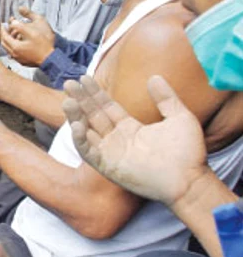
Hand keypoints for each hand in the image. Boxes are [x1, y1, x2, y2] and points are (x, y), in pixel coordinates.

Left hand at [1, 7, 55, 66]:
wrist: (51, 58)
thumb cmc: (44, 45)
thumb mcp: (32, 31)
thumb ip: (20, 25)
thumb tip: (13, 22)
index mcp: (15, 47)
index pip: (4, 36)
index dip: (3, 28)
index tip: (3, 23)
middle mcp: (14, 54)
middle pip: (4, 43)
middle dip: (4, 34)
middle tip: (6, 29)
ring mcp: (19, 59)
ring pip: (9, 48)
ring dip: (9, 40)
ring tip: (13, 34)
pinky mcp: (23, 61)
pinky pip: (14, 53)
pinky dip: (14, 46)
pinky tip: (19, 42)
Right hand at [62, 75, 207, 205]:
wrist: (189, 180)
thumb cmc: (188, 153)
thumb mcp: (179, 117)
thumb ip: (166, 97)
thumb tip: (154, 76)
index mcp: (130, 128)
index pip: (106, 107)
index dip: (95, 92)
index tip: (84, 77)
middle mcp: (116, 139)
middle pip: (92, 115)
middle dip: (80, 99)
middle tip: (69, 84)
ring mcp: (110, 153)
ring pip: (86, 131)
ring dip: (75, 116)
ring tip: (68, 101)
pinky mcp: (107, 166)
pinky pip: (88, 152)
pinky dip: (79, 139)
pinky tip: (76, 125)